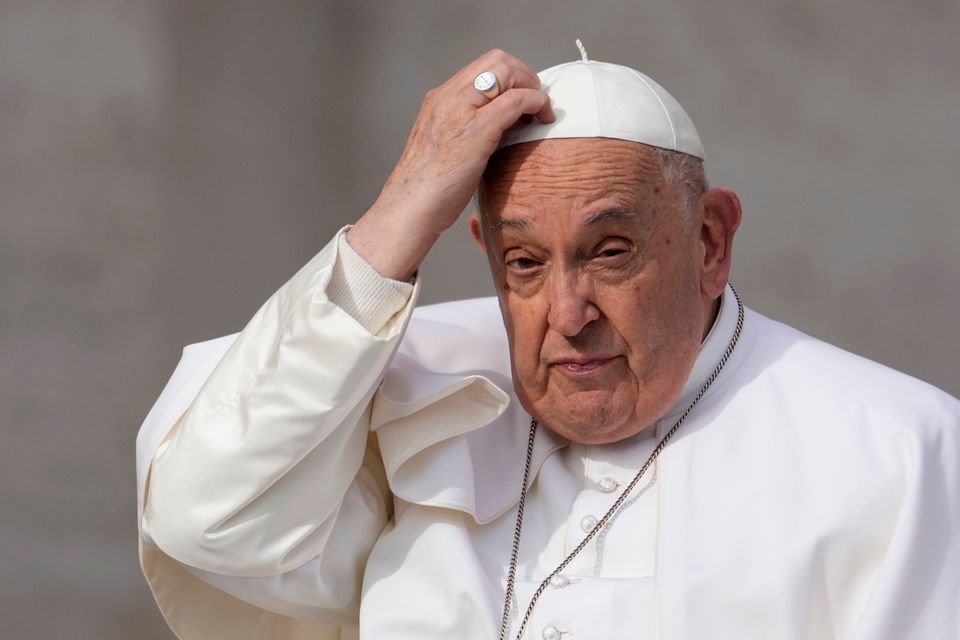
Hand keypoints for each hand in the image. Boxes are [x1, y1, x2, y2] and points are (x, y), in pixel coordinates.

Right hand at [347, 49, 554, 280]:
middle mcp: (448, 97)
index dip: (511, 76)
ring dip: (532, 87)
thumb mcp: (445, 148)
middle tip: (537, 102)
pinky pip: (515, 100)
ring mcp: (460, 111)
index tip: (523, 98)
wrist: (409, 208)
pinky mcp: (476, 130)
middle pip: (498, 60)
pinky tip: (542, 119)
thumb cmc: (428, 191)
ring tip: (540, 112)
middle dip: (525, 76)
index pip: (483, 66)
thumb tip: (499, 130)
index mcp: (439, 100)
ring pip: (507, 72)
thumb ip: (466, 131)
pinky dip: (536, 102)